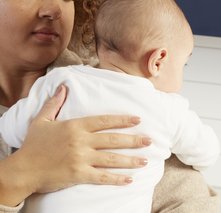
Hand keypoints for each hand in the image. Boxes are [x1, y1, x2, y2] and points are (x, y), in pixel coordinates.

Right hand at [0, 85, 149, 205]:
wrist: (23, 169)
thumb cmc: (33, 145)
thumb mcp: (41, 120)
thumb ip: (54, 103)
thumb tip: (62, 87)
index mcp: (75, 126)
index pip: (104, 121)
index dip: (122, 120)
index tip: (137, 120)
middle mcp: (81, 141)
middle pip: (113, 140)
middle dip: (133, 140)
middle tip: (149, 140)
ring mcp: (81, 159)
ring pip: (111, 158)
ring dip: (130, 160)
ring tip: (145, 160)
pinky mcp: (78, 175)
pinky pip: (102, 177)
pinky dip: (116, 179)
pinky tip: (129, 180)